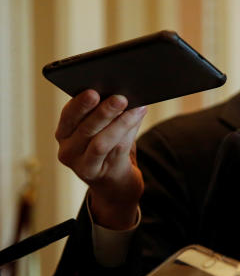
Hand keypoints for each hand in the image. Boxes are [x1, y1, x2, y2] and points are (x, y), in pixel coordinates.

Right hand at [54, 90, 146, 228]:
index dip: (80, 104)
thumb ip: (107, 113)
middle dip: (104, 111)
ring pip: (101, 141)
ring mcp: (82, 165)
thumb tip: (125, 90)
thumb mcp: (102, 130)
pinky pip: (116, 150)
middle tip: (120, 98)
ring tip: (136, 107)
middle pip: (85, 128)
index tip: (93, 91)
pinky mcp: (101, 174)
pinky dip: (129, 132)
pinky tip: (139, 117)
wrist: (114, 184)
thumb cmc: (109, 148)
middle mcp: (67, 151)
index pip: (68, 116)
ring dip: (120, 122)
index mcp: (64, 134)